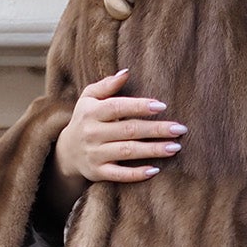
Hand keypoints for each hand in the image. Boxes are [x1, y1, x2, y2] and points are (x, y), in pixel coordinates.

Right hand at [54, 67, 185, 184]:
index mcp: (91, 112)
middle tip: (180, 129)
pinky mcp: (97, 172)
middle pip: (128, 130)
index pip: (117, 107)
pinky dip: (136, 174)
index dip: (139, 106)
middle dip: (156, 129)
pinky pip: (119, 175)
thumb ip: (106, 85)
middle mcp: (92, 133)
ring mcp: (95, 154)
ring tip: (175, 147)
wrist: (66, 152)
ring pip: (127, 151)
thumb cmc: (85, 119)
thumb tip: (126, 72)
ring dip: (152, 150)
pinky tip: (155, 170)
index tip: (162, 106)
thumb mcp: (89, 98)